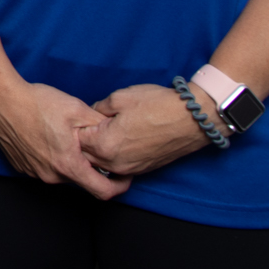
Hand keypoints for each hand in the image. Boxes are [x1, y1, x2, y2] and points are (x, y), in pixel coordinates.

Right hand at [0, 77, 126, 198]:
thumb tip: (118, 134)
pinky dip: (50, 157)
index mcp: (68, 164)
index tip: (124, 177)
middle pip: (80, 179)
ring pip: (61, 173)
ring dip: (68, 160)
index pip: (102, 191)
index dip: (119, 187)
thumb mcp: (77, 109)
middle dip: (89, 166)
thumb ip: (100, 126)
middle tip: (90, 143)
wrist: (0, 99)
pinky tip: (47, 137)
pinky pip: (43, 167)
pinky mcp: (21, 166)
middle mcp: (50, 175)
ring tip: (64, 136)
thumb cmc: (36, 103)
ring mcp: (33, 172)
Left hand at [80, 82, 221, 178]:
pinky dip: (114, 155)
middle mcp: (115, 163)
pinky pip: (118, 166)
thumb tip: (90, 115)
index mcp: (104, 145)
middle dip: (84, 141)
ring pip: (101, 164)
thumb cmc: (157, 105)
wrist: (192, 119)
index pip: (76, 141)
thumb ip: (98, 109)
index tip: (80, 117)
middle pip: (86, 156)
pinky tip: (120, 139)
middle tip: (90, 123)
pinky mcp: (142, 170)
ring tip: (105, 130)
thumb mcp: (119, 98)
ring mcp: (130, 169)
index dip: (76, 126)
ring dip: (98, 150)